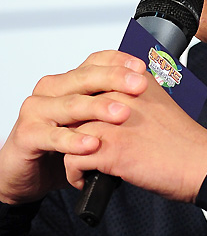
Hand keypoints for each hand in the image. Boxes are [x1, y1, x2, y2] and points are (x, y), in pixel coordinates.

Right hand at [0, 51, 147, 204]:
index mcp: (69, 82)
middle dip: (116, 79)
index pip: (96, 62)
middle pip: (86, 77)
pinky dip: (74, 140)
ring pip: (72, 104)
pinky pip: (54, 136)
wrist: (27, 173)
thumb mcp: (92, 122)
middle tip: (139, 85)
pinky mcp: (28, 134)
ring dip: (99, 108)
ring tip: (123, 113)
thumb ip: (112, 105)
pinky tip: (92, 143)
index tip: (142, 68)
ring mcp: (38, 110)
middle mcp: (53, 90)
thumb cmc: (62, 145)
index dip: (120, 62)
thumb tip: (150, 94)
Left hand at [63, 68, 206, 203]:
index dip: (81, 102)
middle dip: (70, 127)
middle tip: (76, 144)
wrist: (202, 164)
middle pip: (75, 105)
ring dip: (69, 151)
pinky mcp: (111, 149)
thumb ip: (134, 97)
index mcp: (135, 81)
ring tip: (80, 165)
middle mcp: (122, 95)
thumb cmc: (184, 141)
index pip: (90, 79)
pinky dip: (74, 174)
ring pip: (68, 132)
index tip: (83, 119)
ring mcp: (115, 121)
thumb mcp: (159, 104)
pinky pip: (71, 159)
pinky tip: (86, 179)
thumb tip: (109, 105)